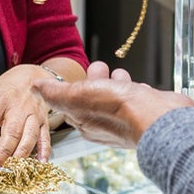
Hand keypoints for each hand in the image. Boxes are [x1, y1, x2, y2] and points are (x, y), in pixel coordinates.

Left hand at [0, 64, 60, 166]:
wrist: (31, 75)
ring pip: (29, 136)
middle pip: (11, 132)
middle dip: (2, 152)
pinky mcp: (44, 121)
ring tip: (12, 168)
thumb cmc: (5, 89)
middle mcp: (17, 107)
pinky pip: (45, 137)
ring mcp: (33, 114)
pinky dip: (44, 151)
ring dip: (20, 154)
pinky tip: (39, 162)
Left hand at [30, 60, 193, 149]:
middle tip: (97, 69)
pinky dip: (133, 88)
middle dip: (94, 81)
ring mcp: (126, 119)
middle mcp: (105, 124)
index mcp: (85, 122)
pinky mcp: (145, 112)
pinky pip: (135, 98)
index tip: (74, 74)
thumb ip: (54, 92)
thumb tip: (34, 88)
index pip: (72, 104)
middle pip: (95, 98)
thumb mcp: (76, 96)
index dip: (72, 87)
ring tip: (114, 73)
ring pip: (116, 96)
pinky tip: (134, 83)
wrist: (159, 119)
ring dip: (113, 82)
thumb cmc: (118, 110)